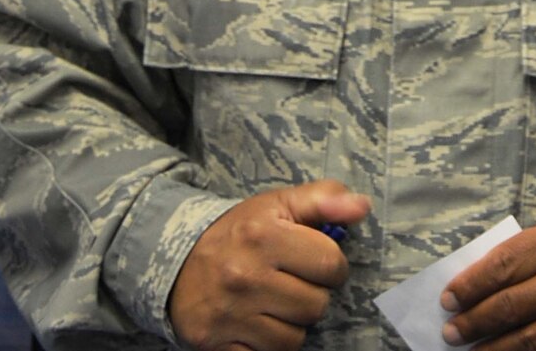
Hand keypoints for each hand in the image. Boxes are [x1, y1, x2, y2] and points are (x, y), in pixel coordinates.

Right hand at [168, 179, 370, 350]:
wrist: (174, 261)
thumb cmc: (238, 233)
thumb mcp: (277, 205)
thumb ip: (323, 200)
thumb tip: (361, 207)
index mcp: (263, 236)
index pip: (332, 265)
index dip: (330, 264)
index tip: (315, 261)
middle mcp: (245, 276)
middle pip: (316, 306)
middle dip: (311, 294)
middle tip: (291, 282)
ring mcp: (229, 314)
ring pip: (295, 337)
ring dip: (291, 323)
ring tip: (273, 302)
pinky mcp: (215, 344)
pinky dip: (266, 344)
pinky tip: (256, 323)